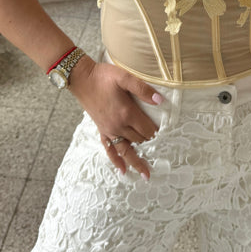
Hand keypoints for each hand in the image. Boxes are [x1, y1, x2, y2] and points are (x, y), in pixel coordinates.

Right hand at [68, 55, 163, 179]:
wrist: (81, 79)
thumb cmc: (103, 76)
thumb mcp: (124, 76)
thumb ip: (142, 89)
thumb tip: (160, 101)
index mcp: (127, 113)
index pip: (148, 129)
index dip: (159, 133)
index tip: (169, 137)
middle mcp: (118, 125)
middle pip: (140, 140)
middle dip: (151, 146)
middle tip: (164, 155)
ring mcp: (109, 130)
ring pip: (126, 150)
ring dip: (136, 162)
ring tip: (145, 175)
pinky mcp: (101, 130)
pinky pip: (109, 149)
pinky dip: (116, 160)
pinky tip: (122, 170)